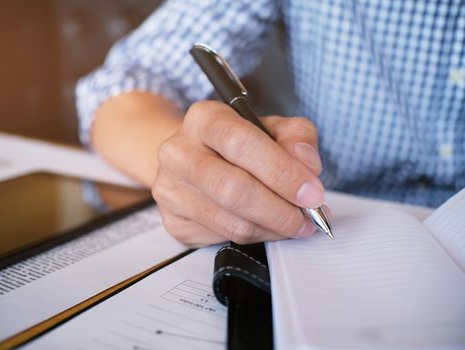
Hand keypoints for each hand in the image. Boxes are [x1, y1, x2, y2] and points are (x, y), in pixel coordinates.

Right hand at [152, 101, 323, 246]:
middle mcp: (179, 152)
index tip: (312, 193)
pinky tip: (266, 226)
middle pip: (233, 189)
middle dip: (280, 210)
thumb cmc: (237, 145)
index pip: (242, 143)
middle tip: (308, 218)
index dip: (282, 172)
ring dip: (272, 229)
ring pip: (230, 222)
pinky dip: (254, 237)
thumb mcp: (271, 127)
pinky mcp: (173, 221)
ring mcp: (171, 189)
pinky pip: (222, 238)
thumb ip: (296, 138)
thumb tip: (308, 166)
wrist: (192, 161)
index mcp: (204, 119)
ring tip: (294, 224)